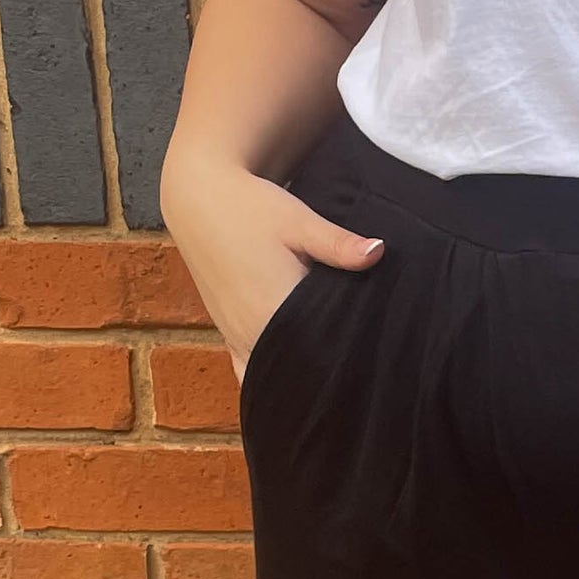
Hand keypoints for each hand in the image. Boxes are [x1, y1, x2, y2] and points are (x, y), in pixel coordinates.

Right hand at [161, 159, 384, 382]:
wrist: (200, 200)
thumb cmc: (251, 208)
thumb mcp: (299, 221)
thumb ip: (338, 244)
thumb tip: (379, 251)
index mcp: (273, 311)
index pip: (320, 354)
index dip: (346, 361)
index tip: (370, 360)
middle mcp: (251, 333)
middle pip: (297, 374)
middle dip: (325, 375)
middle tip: (359, 371)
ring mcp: (235, 337)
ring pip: (270, 378)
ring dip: (298, 378)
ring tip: (331, 377)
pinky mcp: (227, 332)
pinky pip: (248, 373)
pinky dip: (269, 378)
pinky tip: (293, 378)